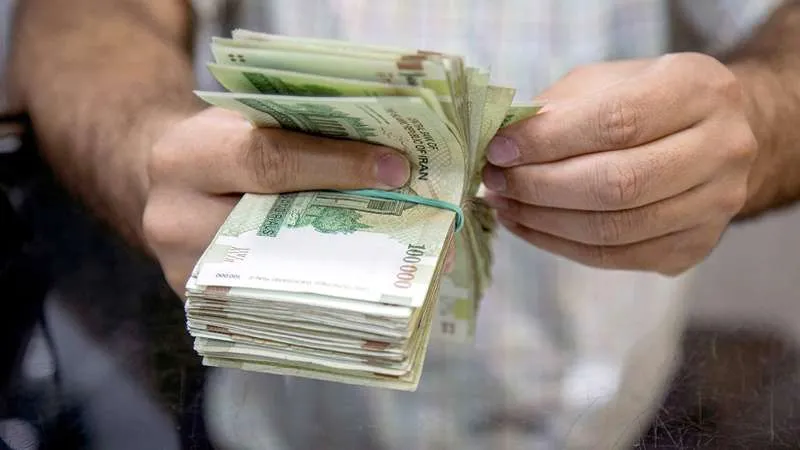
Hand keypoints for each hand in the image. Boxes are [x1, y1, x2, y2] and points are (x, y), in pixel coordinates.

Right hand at [142, 107, 410, 294]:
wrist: (172, 183)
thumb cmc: (223, 144)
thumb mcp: (250, 121)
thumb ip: (303, 135)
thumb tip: (392, 160)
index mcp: (188, 158)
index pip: (269, 160)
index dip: (337, 165)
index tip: (396, 169)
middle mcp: (175, 220)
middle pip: (278, 229)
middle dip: (353, 225)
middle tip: (418, 223)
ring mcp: (185, 272)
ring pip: (280, 277)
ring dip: (349, 267)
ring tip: (405, 258)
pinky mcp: (206, 304)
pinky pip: (272, 300)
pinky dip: (323, 290)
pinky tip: (367, 282)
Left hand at [483, 53, 756, 273]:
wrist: (712, 136)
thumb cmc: (645, 101)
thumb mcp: (605, 82)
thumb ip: (559, 109)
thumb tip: (502, 146)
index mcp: (699, 89)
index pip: (618, 122)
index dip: (549, 141)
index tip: (499, 150)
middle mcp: (722, 149)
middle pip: (618, 184)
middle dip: (540, 186)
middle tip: (494, 181)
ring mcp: (715, 206)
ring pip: (613, 229)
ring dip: (543, 221)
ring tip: (503, 203)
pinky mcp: (693, 247)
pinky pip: (615, 257)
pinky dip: (559, 244)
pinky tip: (527, 224)